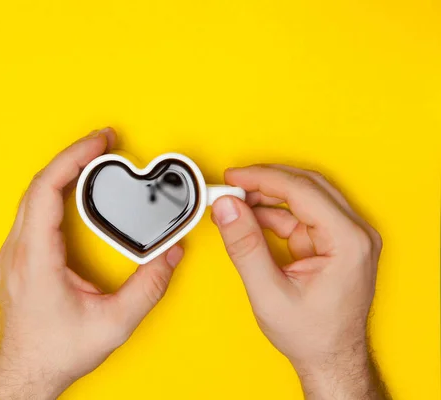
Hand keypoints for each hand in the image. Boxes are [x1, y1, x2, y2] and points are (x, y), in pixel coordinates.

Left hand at [0, 128, 184, 399]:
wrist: (23, 372)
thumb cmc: (55, 351)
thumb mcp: (113, 324)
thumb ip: (148, 288)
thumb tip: (171, 256)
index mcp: (36, 257)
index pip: (47, 189)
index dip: (74, 158)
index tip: (100, 142)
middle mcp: (20, 249)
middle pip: (40, 183)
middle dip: (74, 156)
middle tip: (104, 142)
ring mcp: (16, 252)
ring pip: (34, 195)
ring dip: (64, 171)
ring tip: (94, 158)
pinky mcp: (20, 257)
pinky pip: (34, 209)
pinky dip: (57, 189)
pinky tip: (75, 189)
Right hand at [211, 165, 388, 398]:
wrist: (330, 358)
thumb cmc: (312, 334)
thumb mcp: (269, 293)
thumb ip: (245, 246)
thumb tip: (227, 208)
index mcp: (348, 241)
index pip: (302, 190)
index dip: (262, 178)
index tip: (233, 177)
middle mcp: (353, 233)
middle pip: (305, 186)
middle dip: (264, 182)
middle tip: (231, 186)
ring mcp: (344, 236)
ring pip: (302, 197)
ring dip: (266, 197)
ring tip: (234, 205)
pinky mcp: (331, 241)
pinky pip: (299, 214)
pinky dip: (272, 214)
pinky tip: (249, 219)